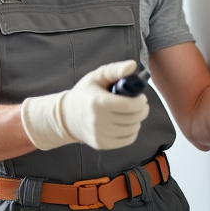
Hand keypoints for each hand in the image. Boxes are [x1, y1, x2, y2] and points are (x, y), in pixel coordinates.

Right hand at [21, 60, 149, 150]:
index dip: (140, 101)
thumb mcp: (97, 76)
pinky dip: (132, 131)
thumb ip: (115, 70)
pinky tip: (127, 123)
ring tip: (132, 113)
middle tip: (140, 104)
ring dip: (137, 120)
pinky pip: (127, 140)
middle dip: (142, 110)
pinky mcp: (101, 144)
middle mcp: (98, 120)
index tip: (141, 97)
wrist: (67, 116)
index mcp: (97, 102)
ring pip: (132, 129)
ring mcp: (99, 134)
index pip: (129, 105)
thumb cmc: (85, 93)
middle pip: (133, 118)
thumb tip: (132, 66)